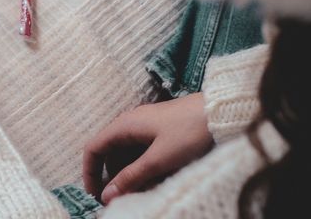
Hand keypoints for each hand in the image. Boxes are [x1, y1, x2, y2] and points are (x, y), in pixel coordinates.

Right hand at [83, 93, 213, 203]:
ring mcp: (145, 125)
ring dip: (127, 173)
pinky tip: (153, 178)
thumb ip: (131, 177)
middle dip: (110, 176)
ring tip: (138, 190)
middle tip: (117, 198)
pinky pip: (141, 150)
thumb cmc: (189, 133)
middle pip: (109, 152)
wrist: (220, 112)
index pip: (93, 148)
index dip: (89, 172)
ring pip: (126, 153)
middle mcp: (130, 123)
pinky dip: (141, 166)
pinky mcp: (159, 130)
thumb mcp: (159, 160)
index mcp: (124, 125)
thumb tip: (106, 195)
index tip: (94, 194)